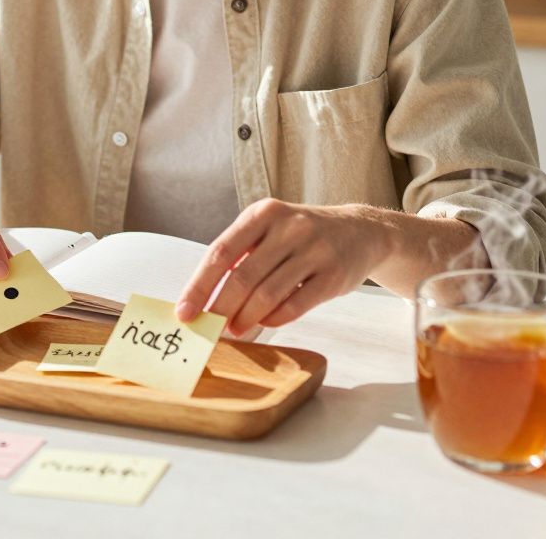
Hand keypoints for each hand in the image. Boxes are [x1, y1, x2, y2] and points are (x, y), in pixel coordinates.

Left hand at [175, 199, 394, 335]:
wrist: (360, 231)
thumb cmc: (300, 236)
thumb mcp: (268, 230)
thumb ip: (240, 257)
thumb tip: (204, 299)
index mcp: (262, 214)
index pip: (220, 252)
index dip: (199, 286)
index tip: (185, 313)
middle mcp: (288, 227)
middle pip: (242, 277)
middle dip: (221, 308)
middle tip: (210, 329)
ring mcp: (314, 250)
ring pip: (268, 294)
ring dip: (247, 318)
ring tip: (237, 331)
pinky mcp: (334, 274)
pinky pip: (296, 304)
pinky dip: (275, 319)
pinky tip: (266, 323)